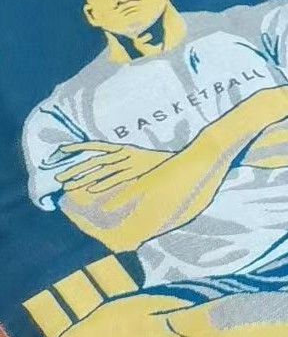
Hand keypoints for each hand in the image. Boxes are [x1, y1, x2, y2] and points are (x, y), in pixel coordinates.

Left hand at [55, 141, 172, 195]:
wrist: (181, 160)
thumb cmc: (158, 162)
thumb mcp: (138, 156)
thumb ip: (124, 159)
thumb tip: (110, 165)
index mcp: (122, 148)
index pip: (96, 146)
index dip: (78, 147)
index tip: (61, 150)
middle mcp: (123, 154)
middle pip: (94, 161)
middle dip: (74, 169)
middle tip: (57, 177)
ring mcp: (129, 163)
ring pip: (101, 170)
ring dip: (83, 179)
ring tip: (68, 187)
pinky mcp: (136, 172)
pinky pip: (117, 179)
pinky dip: (104, 184)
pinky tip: (91, 190)